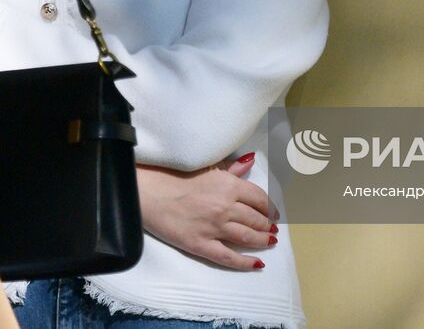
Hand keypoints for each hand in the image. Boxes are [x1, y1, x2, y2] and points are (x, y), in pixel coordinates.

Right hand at [137, 153, 279, 270]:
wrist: (149, 193)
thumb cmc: (175, 176)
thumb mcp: (208, 167)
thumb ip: (232, 168)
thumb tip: (251, 160)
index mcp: (229, 185)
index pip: (259, 199)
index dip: (270, 207)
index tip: (274, 212)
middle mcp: (226, 207)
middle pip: (256, 219)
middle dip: (267, 225)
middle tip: (273, 229)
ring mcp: (215, 228)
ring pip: (247, 238)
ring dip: (262, 241)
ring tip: (270, 242)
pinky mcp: (201, 245)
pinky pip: (229, 257)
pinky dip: (245, 262)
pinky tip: (257, 264)